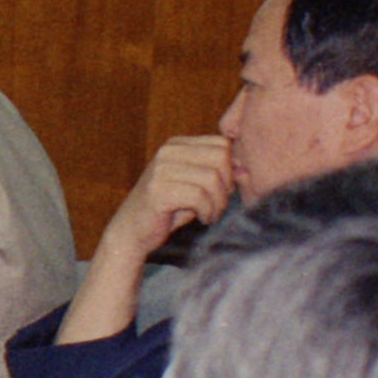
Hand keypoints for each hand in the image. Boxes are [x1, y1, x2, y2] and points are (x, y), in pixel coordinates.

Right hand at [63, 132, 242, 343]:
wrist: (132, 232)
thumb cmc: (168, 210)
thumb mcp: (194, 185)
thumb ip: (216, 173)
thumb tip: (245, 169)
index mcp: (176, 145)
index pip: (221, 144)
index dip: (230, 169)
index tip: (222, 191)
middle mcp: (167, 152)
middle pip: (220, 159)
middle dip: (226, 186)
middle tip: (218, 205)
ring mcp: (161, 169)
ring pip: (212, 178)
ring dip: (218, 203)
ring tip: (210, 214)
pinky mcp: (158, 190)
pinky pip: (199, 196)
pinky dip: (207, 211)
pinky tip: (202, 219)